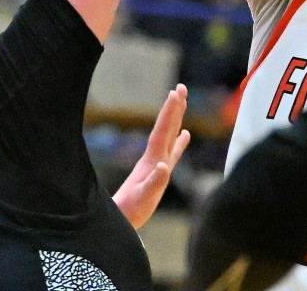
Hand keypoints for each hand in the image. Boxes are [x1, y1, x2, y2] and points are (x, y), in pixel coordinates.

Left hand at [113, 84, 190, 228]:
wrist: (121, 219)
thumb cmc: (130, 211)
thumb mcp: (142, 199)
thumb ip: (153, 183)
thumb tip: (164, 166)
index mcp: (152, 161)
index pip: (162, 132)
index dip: (169, 113)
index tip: (175, 93)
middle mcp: (155, 158)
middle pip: (166, 128)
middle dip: (174, 108)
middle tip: (181, 87)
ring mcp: (157, 164)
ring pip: (170, 136)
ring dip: (176, 119)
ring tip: (183, 102)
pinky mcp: (160, 173)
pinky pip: (174, 152)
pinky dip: (180, 142)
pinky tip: (186, 135)